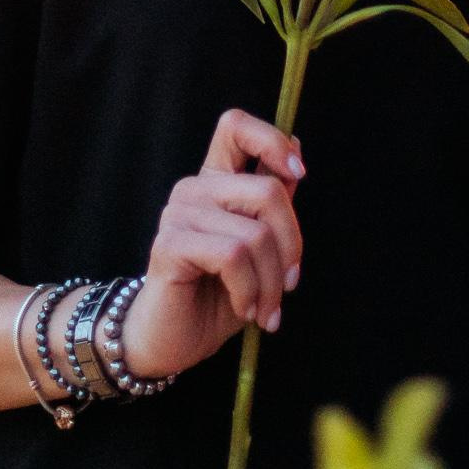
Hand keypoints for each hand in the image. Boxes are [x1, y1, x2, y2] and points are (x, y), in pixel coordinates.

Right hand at [119, 109, 304, 379]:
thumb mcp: (259, 249)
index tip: (298, 173)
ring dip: (271, 282)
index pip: (235, 127)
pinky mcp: (170, 244)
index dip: (272, 140)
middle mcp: (195, 189)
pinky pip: (232, 257)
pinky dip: (249, 290)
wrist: (175, 341)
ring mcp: (179, 213)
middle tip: (289, 284)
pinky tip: (245, 308)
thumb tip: (297, 152)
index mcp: (216, 181)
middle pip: (267, 190)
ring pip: (254, 234)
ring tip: (266, 309)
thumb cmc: (218, 295)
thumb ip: (273, 205)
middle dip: (292, 245)